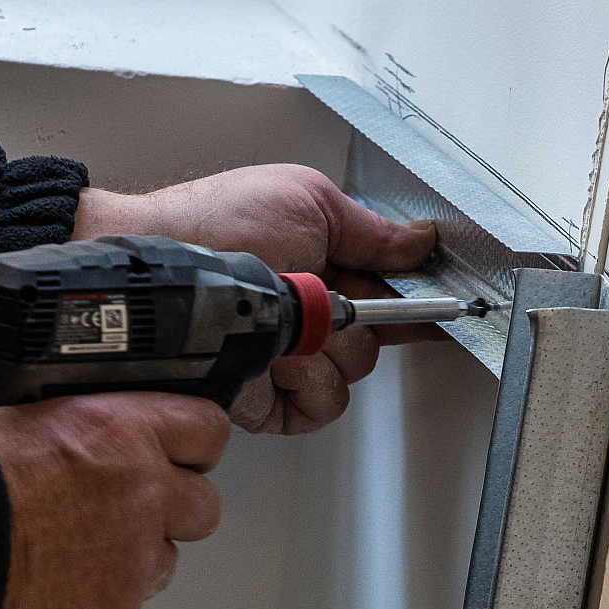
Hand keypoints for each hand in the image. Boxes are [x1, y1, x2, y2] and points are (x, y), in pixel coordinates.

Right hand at [0, 392, 230, 608]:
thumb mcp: (13, 418)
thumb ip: (68, 428)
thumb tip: (69, 432)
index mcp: (123, 432)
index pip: (205, 429)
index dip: (190, 446)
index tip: (179, 456)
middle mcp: (143, 496)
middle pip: (202, 507)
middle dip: (170, 513)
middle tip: (122, 517)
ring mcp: (133, 565)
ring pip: (163, 566)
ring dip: (130, 565)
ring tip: (70, 562)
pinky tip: (49, 600)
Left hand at [74, 165, 438, 434]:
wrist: (164, 274)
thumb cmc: (220, 224)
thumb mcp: (308, 201)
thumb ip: (372, 228)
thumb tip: (421, 240)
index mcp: (323, 267)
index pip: (389, 294)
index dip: (417, 301)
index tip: (444, 304)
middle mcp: (309, 318)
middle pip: (376, 339)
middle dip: (358, 320)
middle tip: (325, 298)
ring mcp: (289, 360)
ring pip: (351, 375)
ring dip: (325, 351)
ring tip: (286, 328)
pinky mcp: (269, 400)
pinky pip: (320, 407)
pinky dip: (305, 385)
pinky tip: (276, 361)